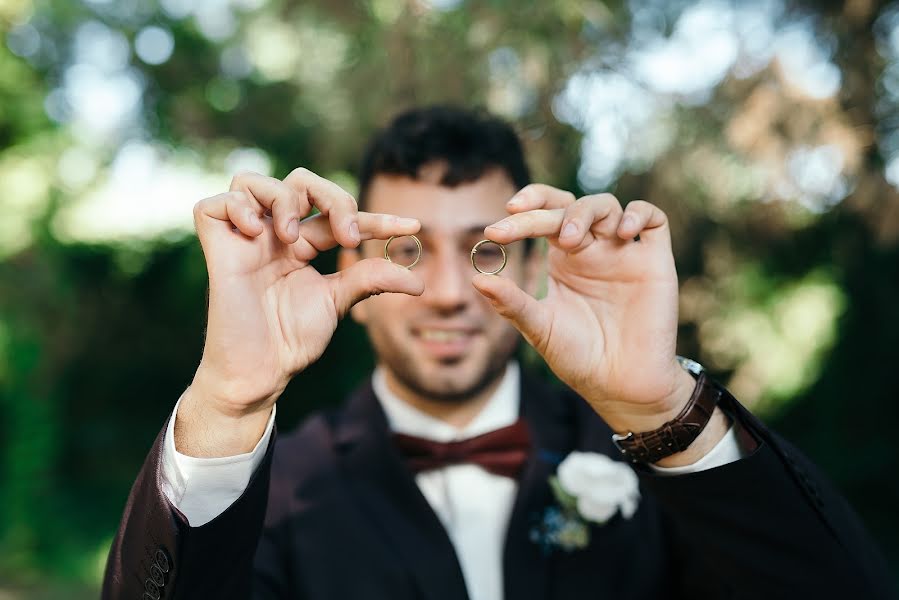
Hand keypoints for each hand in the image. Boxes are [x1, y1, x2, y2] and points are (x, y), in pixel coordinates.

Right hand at [180, 169, 421, 455]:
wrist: (261, 372)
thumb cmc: (292, 341)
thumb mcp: (339, 302)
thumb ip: (371, 279)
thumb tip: (419, 281)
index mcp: (302, 245)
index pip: (340, 215)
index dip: (376, 218)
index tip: (412, 227)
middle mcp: (273, 235)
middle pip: (298, 181)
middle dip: (332, 196)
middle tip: (346, 236)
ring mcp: (243, 240)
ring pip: (252, 181)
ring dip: (283, 199)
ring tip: (292, 237)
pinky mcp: (217, 250)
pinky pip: (212, 204)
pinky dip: (236, 206)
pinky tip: (256, 231)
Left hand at [472, 185, 696, 435]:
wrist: (621, 386)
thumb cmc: (579, 358)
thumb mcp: (539, 328)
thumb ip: (511, 304)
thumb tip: (477, 280)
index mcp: (563, 260)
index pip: (542, 219)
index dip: (522, 214)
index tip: (495, 231)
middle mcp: (593, 250)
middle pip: (569, 206)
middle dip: (542, 209)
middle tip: (521, 219)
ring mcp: (624, 252)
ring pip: (606, 206)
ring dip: (584, 212)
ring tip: (570, 240)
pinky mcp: (655, 261)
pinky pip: (653, 219)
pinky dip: (637, 214)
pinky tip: (621, 233)